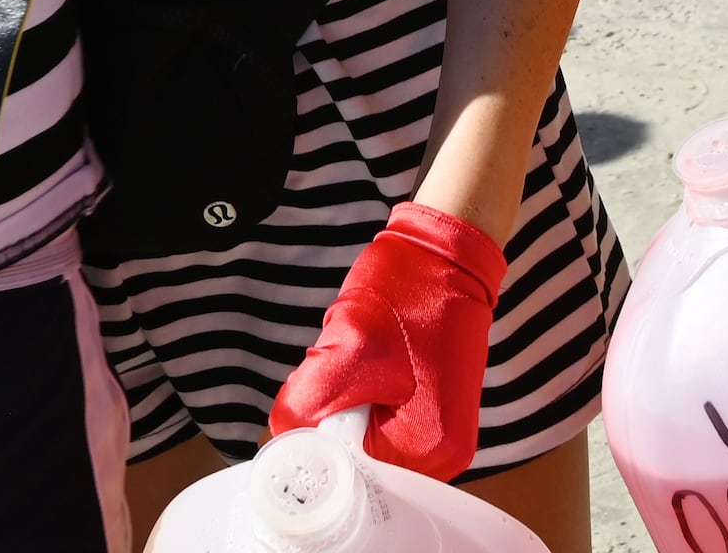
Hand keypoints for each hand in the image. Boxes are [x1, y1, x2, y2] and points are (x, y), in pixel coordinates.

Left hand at [268, 203, 505, 480]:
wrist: (444, 251)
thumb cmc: (407, 290)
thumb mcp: (348, 346)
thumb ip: (307, 406)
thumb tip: (283, 441)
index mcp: (429, 450)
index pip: (352, 476)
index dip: (320, 443)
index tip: (313, 399)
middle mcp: (443, 456)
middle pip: (359, 462)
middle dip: (334, 420)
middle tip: (339, 366)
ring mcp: (439, 435)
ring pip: (363, 438)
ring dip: (346, 404)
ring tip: (359, 356)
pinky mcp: (431, 413)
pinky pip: (379, 422)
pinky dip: (362, 395)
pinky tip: (370, 360)